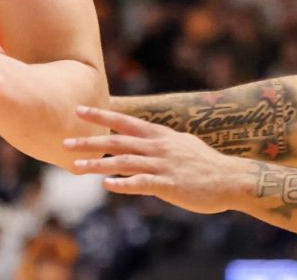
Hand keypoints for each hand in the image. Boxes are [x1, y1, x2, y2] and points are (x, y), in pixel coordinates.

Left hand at [65, 106, 248, 214]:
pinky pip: (143, 183)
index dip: (100, 115)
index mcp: (159, 135)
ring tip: (75, 168)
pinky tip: (107, 185)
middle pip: (117, 141)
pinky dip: (124, 184)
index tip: (77, 110)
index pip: (124, 121)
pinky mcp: (170, 185)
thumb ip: (157, 139)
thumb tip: (139, 135)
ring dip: (97, 165)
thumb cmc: (204, 162)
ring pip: (123, 162)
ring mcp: (163, 165)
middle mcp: (157, 147)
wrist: (232, 179)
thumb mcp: (180, 143)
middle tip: (64, 143)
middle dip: (89, 142)